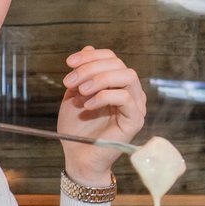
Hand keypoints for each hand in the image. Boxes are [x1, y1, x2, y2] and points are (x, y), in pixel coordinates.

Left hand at [54, 46, 145, 185]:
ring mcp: (135, 106)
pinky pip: (125, 98)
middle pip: (118, 64)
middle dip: (91, 68)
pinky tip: (88, 105)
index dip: (90, 56)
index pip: (111, 59)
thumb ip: (83, 74)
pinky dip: (104, 96)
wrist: (78, 157)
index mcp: (117, 85)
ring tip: (81, 91)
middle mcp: (130, 92)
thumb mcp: (75, 94)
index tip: (69, 63)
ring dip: (99, 79)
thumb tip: (89, 48)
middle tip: (70, 81)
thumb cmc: (77, 129)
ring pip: (127, 76)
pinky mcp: (135, 120)